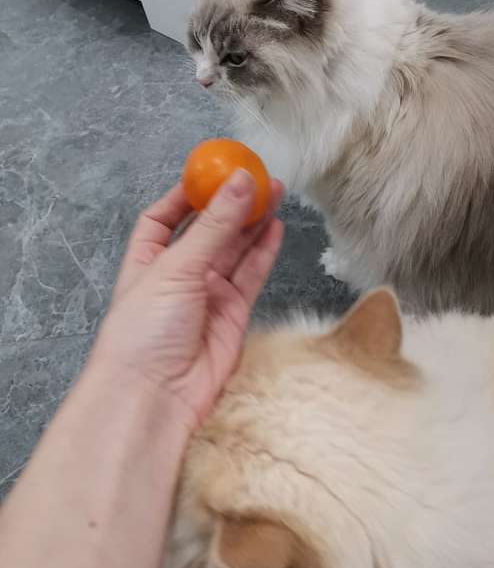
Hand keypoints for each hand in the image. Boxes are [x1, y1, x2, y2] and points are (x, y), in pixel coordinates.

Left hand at [91, 170, 283, 428]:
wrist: (156, 397)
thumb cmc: (144, 333)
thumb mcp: (176, 267)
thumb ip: (215, 225)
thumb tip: (240, 180)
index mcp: (147, 259)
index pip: (165, 217)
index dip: (188, 194)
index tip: (213, 170)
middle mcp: (178, 274)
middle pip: (209, 229)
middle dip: (232, 203)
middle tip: (258, 176)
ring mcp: (207, 294)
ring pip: (235, 249)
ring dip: (253, 221)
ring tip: (274, 192)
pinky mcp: (233, 313)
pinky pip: (251, 274)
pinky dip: (264, 250)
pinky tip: (274, 226)